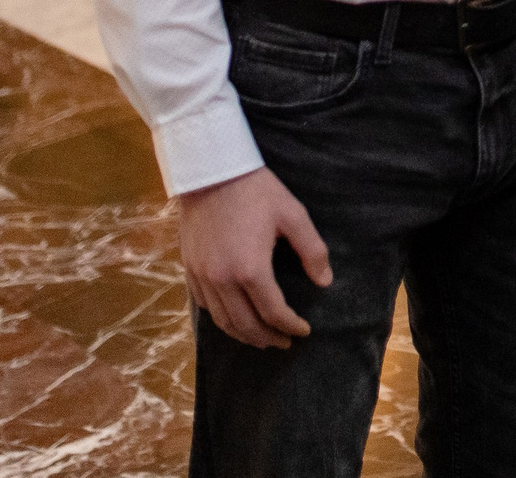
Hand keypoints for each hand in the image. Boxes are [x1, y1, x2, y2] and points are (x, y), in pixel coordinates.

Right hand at [178, 167, 331, 349]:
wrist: (211, 172)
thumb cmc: (256, 191)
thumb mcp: (293, 215)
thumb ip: (312, 251)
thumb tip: (325, 281)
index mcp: (251, 269)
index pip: (273, 313)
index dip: (291, 326)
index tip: (304, 330)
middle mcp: (222, 280)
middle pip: (246, 325)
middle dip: (268, 338)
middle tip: (285, 342)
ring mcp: (202, 277)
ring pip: (222, 321)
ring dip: (244, 335)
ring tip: (262, 338)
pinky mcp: (190, 269)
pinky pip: (206, 306)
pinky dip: (222, 319)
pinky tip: (234, 318)